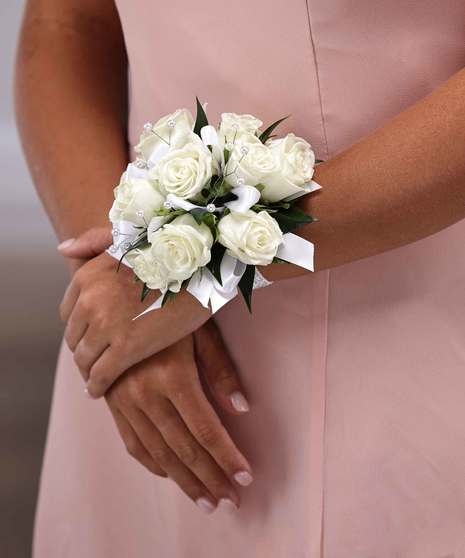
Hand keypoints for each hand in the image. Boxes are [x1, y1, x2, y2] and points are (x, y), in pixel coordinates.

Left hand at [59, 242, 210, 397]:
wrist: (204, 269)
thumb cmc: (172, 253)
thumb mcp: (128, 238)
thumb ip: (93, 241)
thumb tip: (63, 250)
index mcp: (87, 275)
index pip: (68, 313)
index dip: (80, 328)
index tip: (91, 337)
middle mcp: (90, 299)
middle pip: (74, 337)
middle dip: (83, 350)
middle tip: (95, 361)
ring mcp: (106, 324)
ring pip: (84, 358)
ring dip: (88, 370)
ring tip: (97, 378)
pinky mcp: (126, 347)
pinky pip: (100, 375)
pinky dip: (97, 386)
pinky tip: (100, 391)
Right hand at [105, 323, 251, 512]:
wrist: (118, 297)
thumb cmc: (169, 309)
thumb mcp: (200, 330)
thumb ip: (221, 369)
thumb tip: (243, 408)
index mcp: (172, 375)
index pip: (206, 430)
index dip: (226, 458)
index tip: (245, 479)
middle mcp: (145, 393)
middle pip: (184, 449)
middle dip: (210, 478)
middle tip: (230, 501)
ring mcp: (125, 400)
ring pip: (158, 453)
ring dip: (184, 481)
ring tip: (206, 500)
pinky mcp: (114, 402)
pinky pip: (132, 443)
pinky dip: (152, 464)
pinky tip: (170, 475)